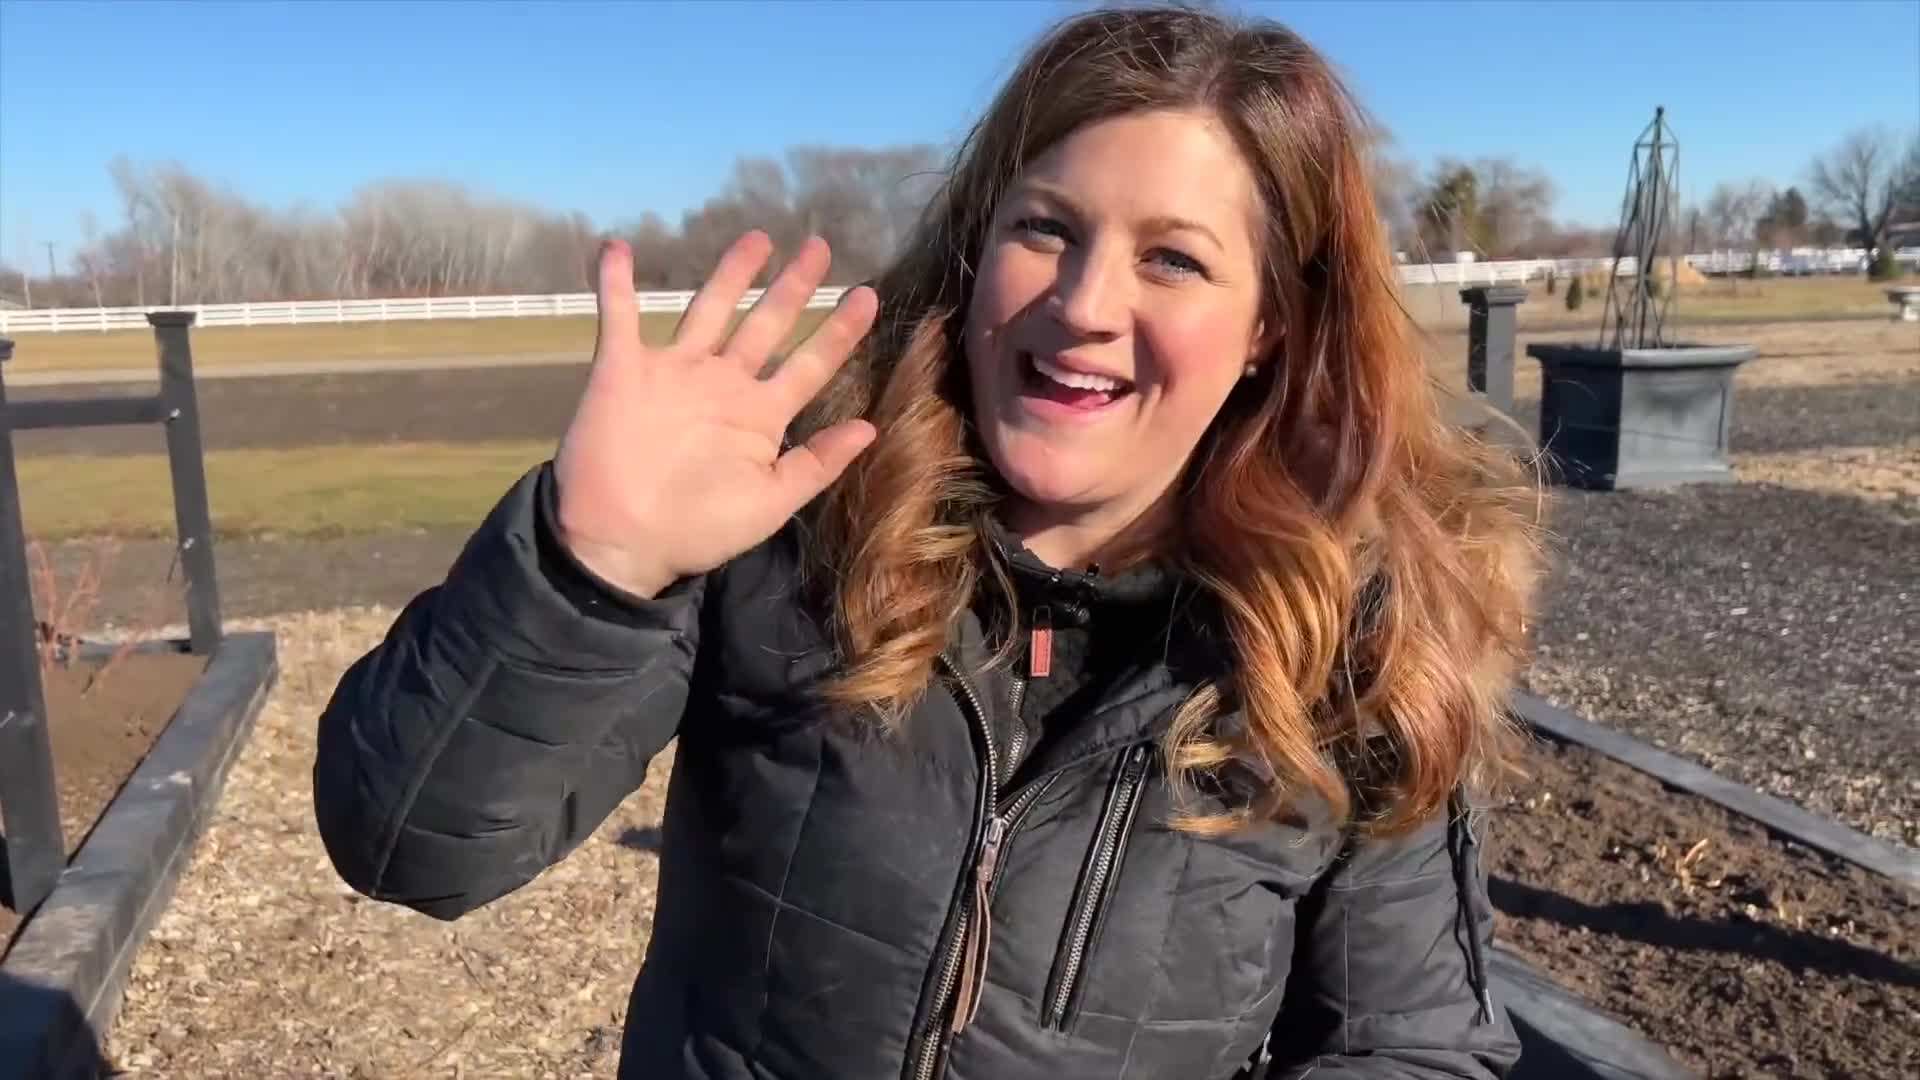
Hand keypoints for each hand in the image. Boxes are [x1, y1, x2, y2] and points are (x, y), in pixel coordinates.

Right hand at [551, 231, 877, 597]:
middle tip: (820, 245)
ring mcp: (673, 372)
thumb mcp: (770, 503)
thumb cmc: (698, 530)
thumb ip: (817, 463)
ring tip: (757, 237)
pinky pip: (619, 316)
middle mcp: (722, 384)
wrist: (620, 542)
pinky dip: (616, 283)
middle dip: (793, 286)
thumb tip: (870, 427)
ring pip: (709, 308)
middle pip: (766, 323)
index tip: (869, 296)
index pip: (809, 364)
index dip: (839, 331)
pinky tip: (618, 248)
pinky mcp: (622, 369)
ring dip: (730, 272)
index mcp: (759, 415)